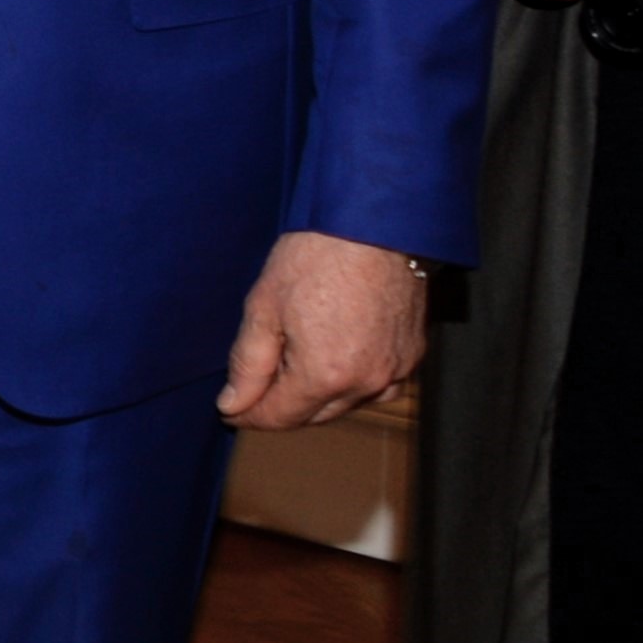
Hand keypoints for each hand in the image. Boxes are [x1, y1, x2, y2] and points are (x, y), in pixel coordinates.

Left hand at [216, 229, 425, 427]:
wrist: (374, 226)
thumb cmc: (317, 258)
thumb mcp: (263, 308)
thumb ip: (248, 364)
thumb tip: (233, 404)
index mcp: (325, 375)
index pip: (281, 416)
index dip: (249, 415)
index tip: (230, 410)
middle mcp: (367, 382)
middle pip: (314, 415)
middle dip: (281, 406)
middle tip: (253, 388)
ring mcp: (396, 370)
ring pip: (347, 403)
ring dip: (317, 397)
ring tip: (290, 369)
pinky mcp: (413, 355)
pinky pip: (378, 386)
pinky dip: (352, 383)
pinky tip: (333, 362)